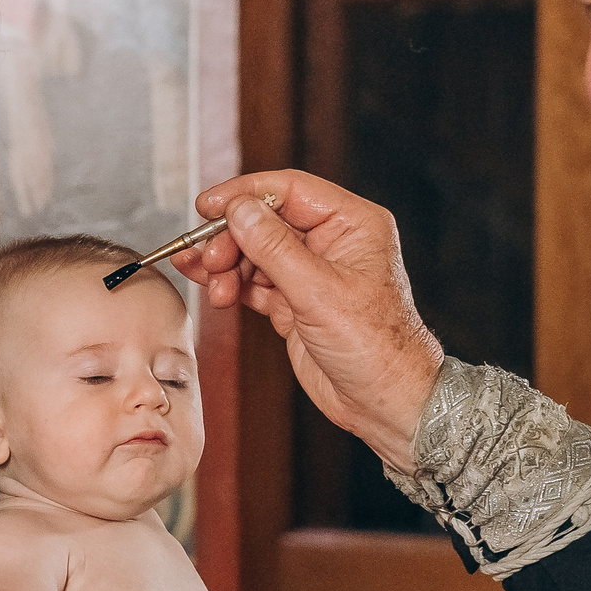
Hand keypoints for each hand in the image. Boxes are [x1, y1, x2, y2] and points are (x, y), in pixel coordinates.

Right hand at [176, 170, 444, 470]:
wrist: (383, 401)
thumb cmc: (375, 347)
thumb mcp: (319, 292)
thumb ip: (274, 247)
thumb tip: (240, 210)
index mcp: (352, 224)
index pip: (289, 189)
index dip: (244, 194)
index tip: (207, 207)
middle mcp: (332, 242)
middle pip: (266, 220)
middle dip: (231, 238)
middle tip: (210, 259)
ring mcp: (312, 272)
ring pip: (255, 251)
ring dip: (228, 266)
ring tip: (215, 287)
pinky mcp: (296, 301)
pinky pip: (255, 281)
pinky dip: (232, 285)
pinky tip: (215, 290)